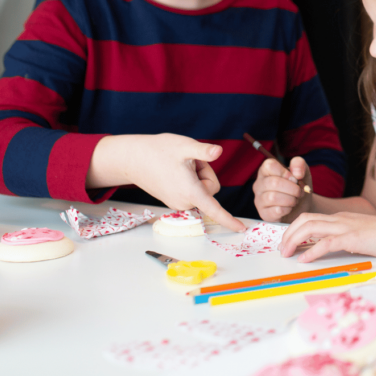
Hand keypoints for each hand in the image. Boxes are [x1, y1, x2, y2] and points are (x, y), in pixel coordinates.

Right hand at [90, 134, 244, 231]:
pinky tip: (174, 170)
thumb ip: (203, 151)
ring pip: (201, 189)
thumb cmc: (158, 150)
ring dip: (196, 175)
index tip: (242, 228)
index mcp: (191, 192)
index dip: (229, 220)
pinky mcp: (173, 200)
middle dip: (204, 172)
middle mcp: (185, 202)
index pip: (215, 210)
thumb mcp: (184, 146)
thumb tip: (219, 151)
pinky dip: (189, 179)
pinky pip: (192, 190)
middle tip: (187, 161)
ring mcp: (178, 203)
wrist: (133, 158)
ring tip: (178, 165)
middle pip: (211, 188)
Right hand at [253, 157, 312, 222]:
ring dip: (291, 199)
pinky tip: (290, 208)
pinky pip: (276, 211)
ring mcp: (259, 200)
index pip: (269, 166)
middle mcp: (259, 184)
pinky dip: (287, 209)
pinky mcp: (264, 214)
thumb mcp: (302, 170)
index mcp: (266, 171)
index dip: (286, 173)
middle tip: (300, 192)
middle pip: (274, 183)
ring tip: (296, 199)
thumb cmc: (298, 185)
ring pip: (273, 197)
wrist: (302, 205)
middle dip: (293, 188)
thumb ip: (299, 164)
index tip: (295, 179)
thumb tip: (297, 173)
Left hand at [279, 211, 375, 262]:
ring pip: (310, 227)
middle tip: (282, 250)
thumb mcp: (359, 235)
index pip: (310, 218)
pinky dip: (311, 251)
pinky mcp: (352, 238)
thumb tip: (329, 249)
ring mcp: (345, 227)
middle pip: (305, 220)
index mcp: (340, 218)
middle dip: (288, 234)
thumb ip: (344, 238)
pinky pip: (326, 243)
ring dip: (294, 240)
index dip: (294, 229)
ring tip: (287, 254)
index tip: (287, 243)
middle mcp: (339, 219)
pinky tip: (303, 260)